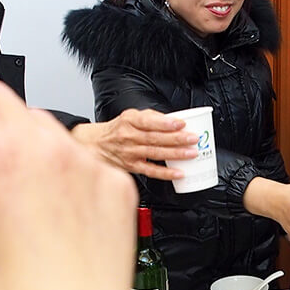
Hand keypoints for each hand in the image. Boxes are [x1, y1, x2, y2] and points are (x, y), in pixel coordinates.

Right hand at [70, 108, 197, 180]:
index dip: (165, 123)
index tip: (181, 123)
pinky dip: (166, 173)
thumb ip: (151, 117)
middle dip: (176, 139)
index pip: (148, 121)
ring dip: (175, 154)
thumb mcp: (130, 116)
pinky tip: (178, 173)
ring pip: (155, 154)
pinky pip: (150, 171)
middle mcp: (129, 137)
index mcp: (129, 121)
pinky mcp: (132, 166)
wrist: (96, 145)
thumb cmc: (117, 130)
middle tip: (193, 139)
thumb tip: (173, 120)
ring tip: (191, 154)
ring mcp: (130, 153)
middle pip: (155, 138)